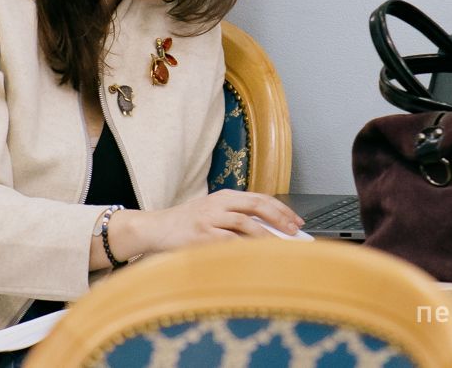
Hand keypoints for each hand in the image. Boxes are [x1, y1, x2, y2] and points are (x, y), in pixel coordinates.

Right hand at [97, 189, 304, 266]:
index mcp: (223, 196)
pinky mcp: (201, 235)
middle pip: (256, 205)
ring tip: (280, 247)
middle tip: (294, 232)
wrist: (154, 228)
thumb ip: (235, 218)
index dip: (281, 209)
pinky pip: (229, 241)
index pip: (259, 197)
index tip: (297, 221)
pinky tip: (256, 255)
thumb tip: (269, 232)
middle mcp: (218, 204)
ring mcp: (209, 219)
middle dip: (279, 218)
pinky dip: (245, 248)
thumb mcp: (211, 213)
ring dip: (266, 236)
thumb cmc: (185, 224)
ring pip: (246, 223)